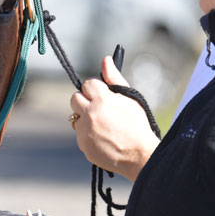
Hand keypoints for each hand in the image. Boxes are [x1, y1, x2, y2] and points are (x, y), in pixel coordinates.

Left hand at [70, 56, 160, 180]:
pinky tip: (103, 138)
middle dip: (85, 100)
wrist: (139, 155)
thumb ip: (114, 78)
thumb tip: (106, 60)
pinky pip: (80, 134)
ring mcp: (84, 131)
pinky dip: (88, 134)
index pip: (87, 83)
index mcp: (102, 99)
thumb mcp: (130, 98)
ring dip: (85, 117)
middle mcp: (90, 114)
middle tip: (99, 107)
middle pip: (74, 98)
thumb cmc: (138, 124)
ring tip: (103, 124)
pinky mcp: (83, 145)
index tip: (102, 93)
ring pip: (75, 117)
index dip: (95, 88)